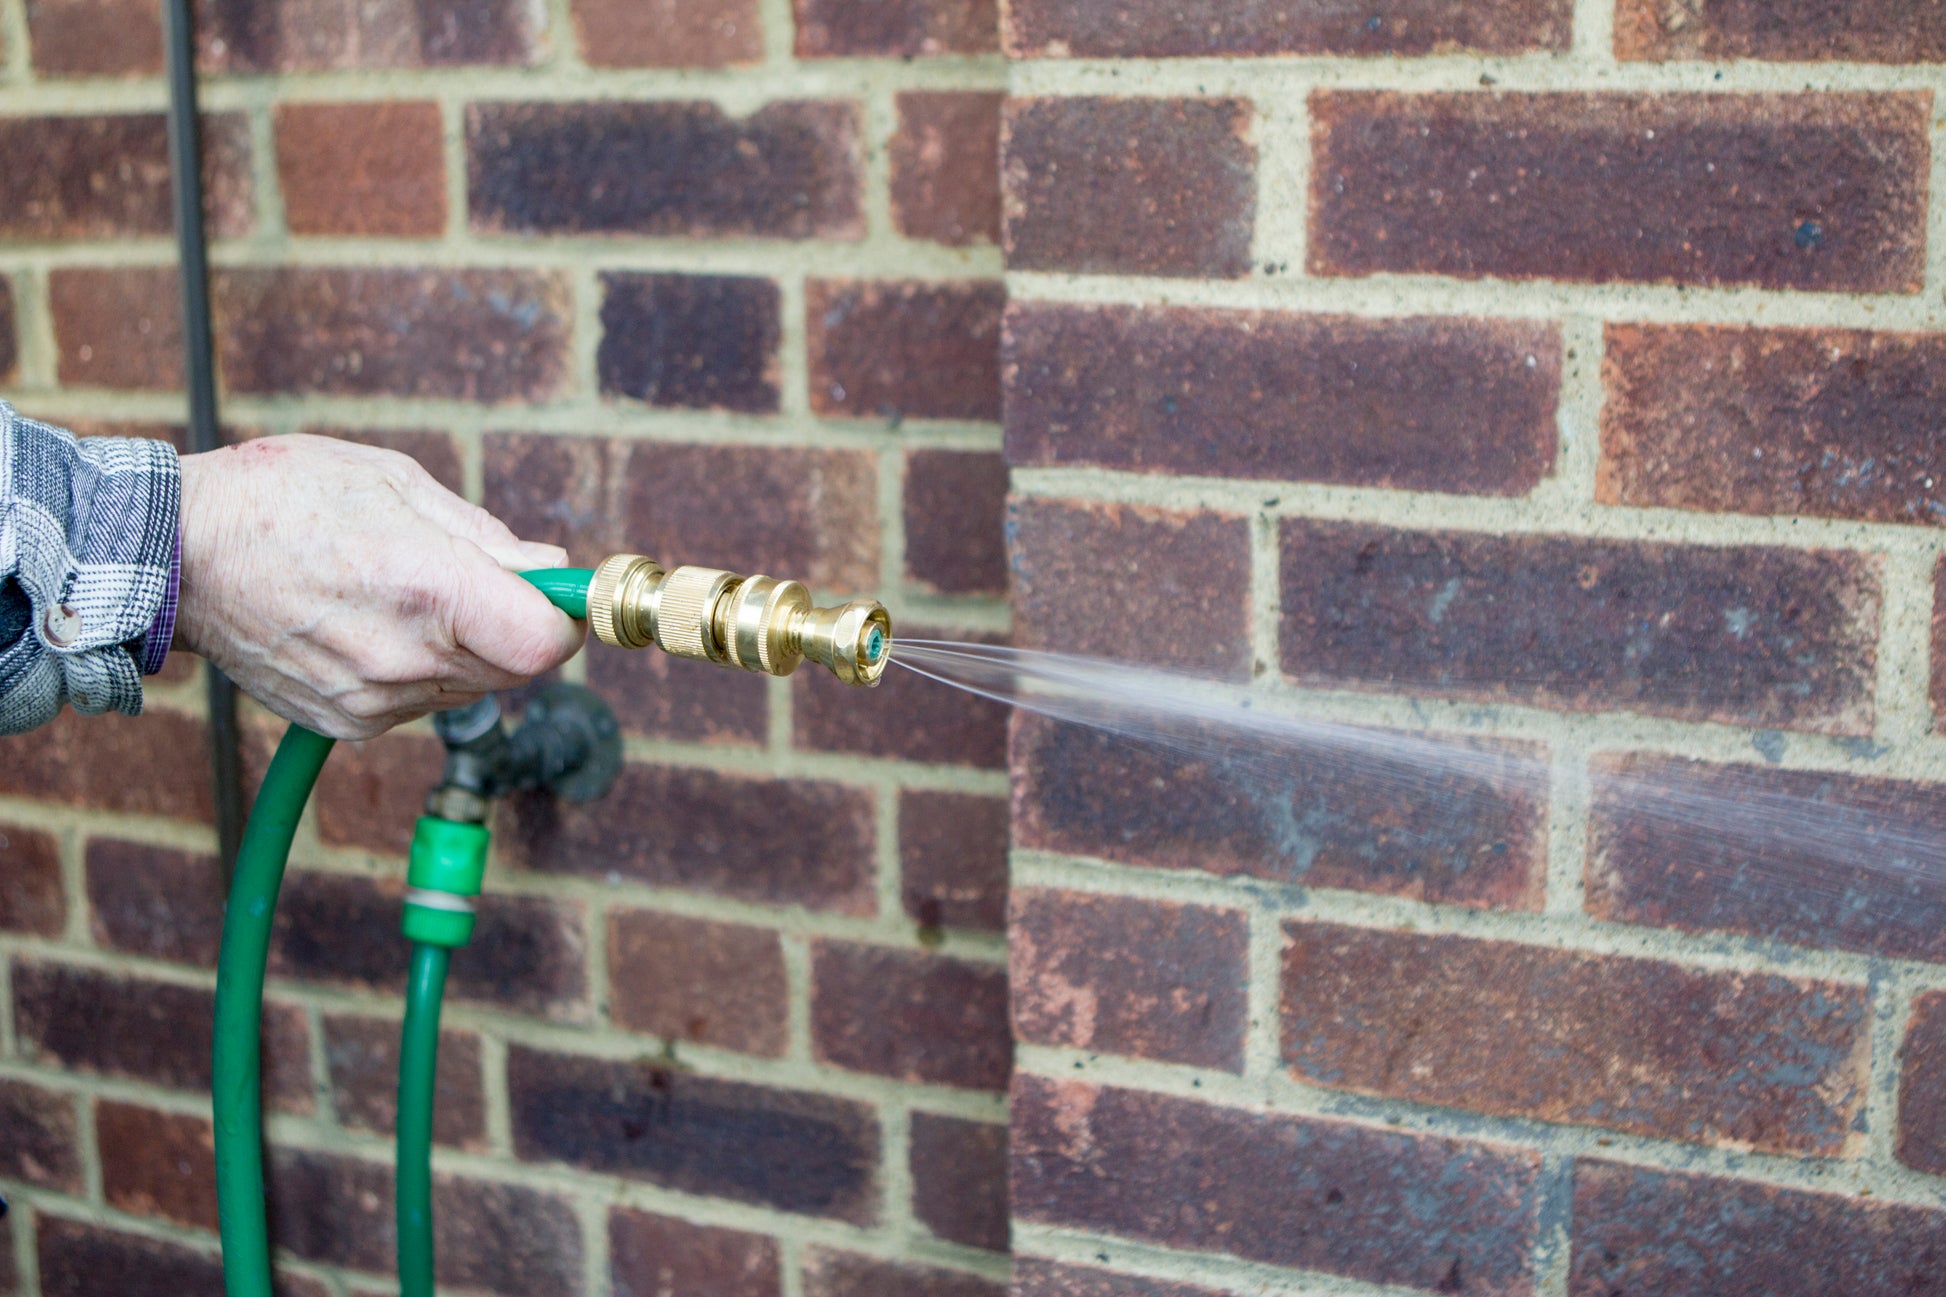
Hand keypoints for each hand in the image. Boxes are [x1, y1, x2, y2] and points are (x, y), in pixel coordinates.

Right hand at [176, 435, 584, 739]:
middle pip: (517, 668)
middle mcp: (405, 658)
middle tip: (476, 579)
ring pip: (471, 686)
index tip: (556, 594)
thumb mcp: (396, 483)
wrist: (176, 555)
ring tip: (404, 593)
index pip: (546, 642)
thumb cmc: (282, 499)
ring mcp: (374, 699)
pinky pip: (421, 701)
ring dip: (466, 647)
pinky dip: (419, 667)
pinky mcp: (348, 722)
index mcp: (428, 589)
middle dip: (515, 625)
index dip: (564, 618)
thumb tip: (548, 570)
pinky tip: (372, 623)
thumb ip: (485, 537)